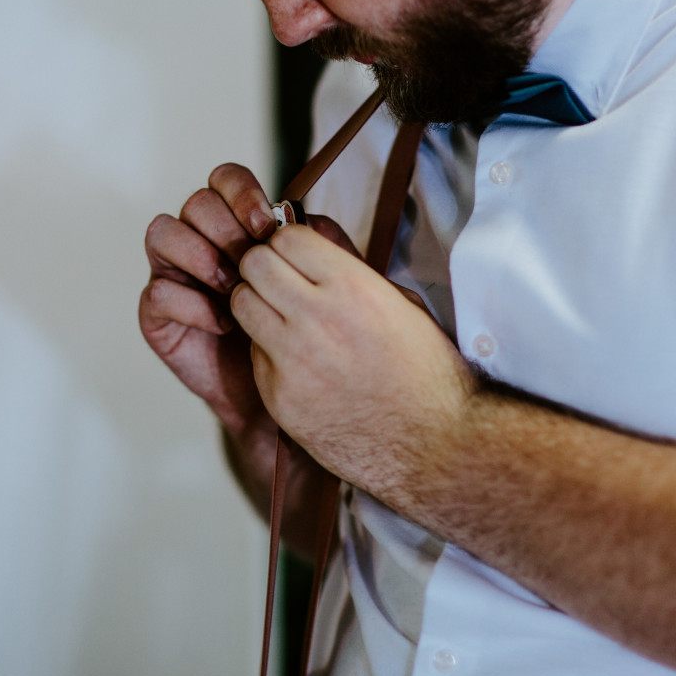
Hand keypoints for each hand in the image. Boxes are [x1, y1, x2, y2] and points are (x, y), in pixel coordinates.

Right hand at [139, 163, 362, 436]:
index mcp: (235, 223)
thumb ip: (317, 245)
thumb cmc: (296, 329)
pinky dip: (191, 304)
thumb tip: (306, 218)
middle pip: (195, 203)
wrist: (279, 390)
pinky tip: (223, 323)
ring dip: (200, 256)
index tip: (266, 223)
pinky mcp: (157, 313)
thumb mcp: (319, 281)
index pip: (224, 180)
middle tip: (251, 260)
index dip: (241, 192)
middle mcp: (200, 241)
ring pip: (163, 234)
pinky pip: (158, 291)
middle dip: (225, 228)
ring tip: (233, 287)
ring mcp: (175, 274)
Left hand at [230, 224, 474, 495]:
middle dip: (264, 266)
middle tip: (280, 282)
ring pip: (241, 303)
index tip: (297, 256)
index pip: (286, 237)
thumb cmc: (426, 372)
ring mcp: (293, 360)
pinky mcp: (278, 396)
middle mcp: (317, 318)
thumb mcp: (401, 302)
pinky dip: (267, 350)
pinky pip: (253, 354)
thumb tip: (314, 231)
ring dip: (257, 303)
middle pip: (253, 264)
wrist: (434, 445)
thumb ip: (351, 266)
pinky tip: (297, 362)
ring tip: (282, 318)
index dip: (288, 242)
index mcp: (354, 287)